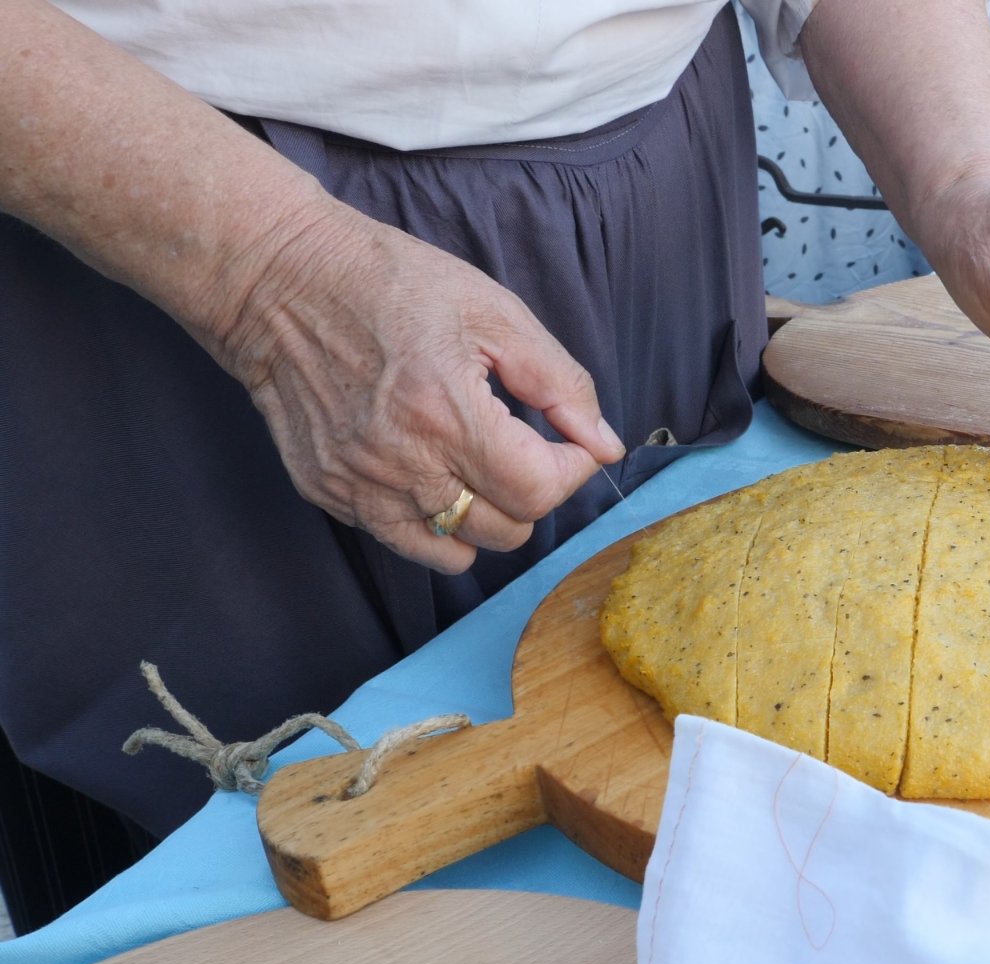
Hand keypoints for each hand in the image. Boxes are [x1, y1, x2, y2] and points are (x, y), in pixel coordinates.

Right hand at [209, 203, 624, 573]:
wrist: (276, 280)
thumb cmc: (390, 283)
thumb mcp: (494, 312)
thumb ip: (560, 383)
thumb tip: (605, 445)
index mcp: (446, 412)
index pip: (538, 491)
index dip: (572, 470)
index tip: (570, 442)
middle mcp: (400, 462)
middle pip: (506, 530)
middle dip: (535, 492)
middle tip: (526, 447)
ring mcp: (359, 485)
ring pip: (459, 549)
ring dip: (488, 516)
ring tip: (481, 465)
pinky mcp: (328, 493)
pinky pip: (406, 542)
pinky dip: (437, 524)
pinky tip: (436, 476)